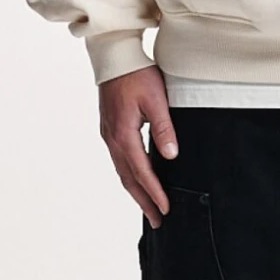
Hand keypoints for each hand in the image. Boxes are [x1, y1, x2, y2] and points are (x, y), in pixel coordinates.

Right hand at [98, 64, 178, 227]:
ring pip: (122, 172)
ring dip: (135, 192)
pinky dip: (129, 177)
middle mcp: (113, 139)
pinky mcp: (110, 130)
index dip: (154, 192)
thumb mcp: (155, 100)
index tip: (166, 208)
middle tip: (157, 220)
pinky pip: (119, 161)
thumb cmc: (136, 75)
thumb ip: (164, 128)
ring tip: (148, 208)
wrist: (114, 58)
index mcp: (124, 134)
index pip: (141, 171)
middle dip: (143, 201)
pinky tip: (137, 181)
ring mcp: (109, 135)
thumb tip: (170, 156)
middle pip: (128, 179)